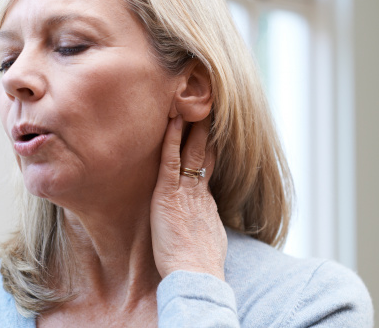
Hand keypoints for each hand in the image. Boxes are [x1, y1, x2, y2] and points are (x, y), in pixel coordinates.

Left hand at [150, 116, 226, 279]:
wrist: (197, 275)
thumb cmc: (199, 266)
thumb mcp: (208, 240)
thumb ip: (204, 227)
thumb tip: (204, 229)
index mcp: (205, 201)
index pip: (207, 166)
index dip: (209, 146)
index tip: (211, 128)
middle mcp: (198, 191)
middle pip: (203, 152)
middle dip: (204, 129)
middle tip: (206, 105)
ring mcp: (184, 191)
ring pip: (189, 150)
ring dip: (190, 126)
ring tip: (189, 103)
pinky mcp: (168, 194)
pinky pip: (170, 160)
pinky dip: (171, 139)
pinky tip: (171, 121)